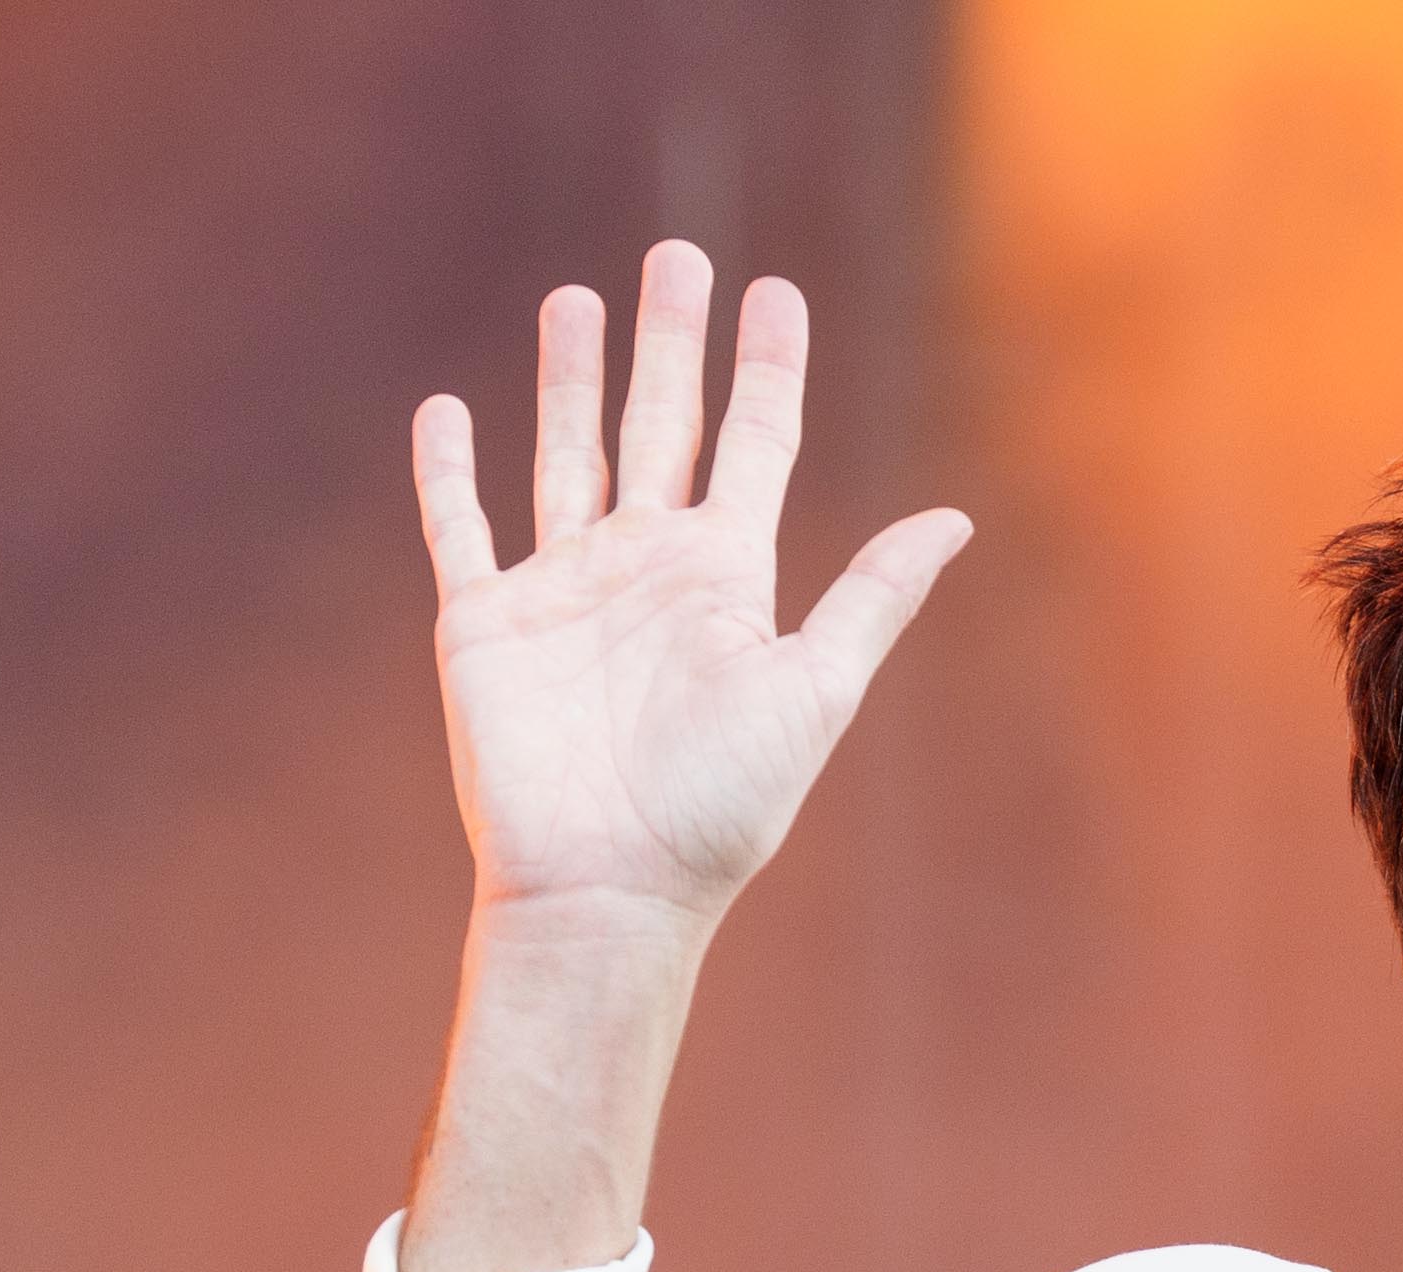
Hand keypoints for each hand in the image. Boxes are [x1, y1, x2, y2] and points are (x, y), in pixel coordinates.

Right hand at [410, 245, 967, 928]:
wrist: (611, 885)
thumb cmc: (720, 807)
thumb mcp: (814, 690)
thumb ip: (871, 599)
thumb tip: (955, 520)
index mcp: (726, 577)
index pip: (754, 443)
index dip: (767, 367)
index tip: (774, 291)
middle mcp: (647, 568)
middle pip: (661, 423)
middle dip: (670, 341)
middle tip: (678, 255)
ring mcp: (563, 589)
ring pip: (566, 453)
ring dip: (569, 379)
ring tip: (575, 298)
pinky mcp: (484, 619)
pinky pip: (461, 526)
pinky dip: (448, 470)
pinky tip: (448, 409)